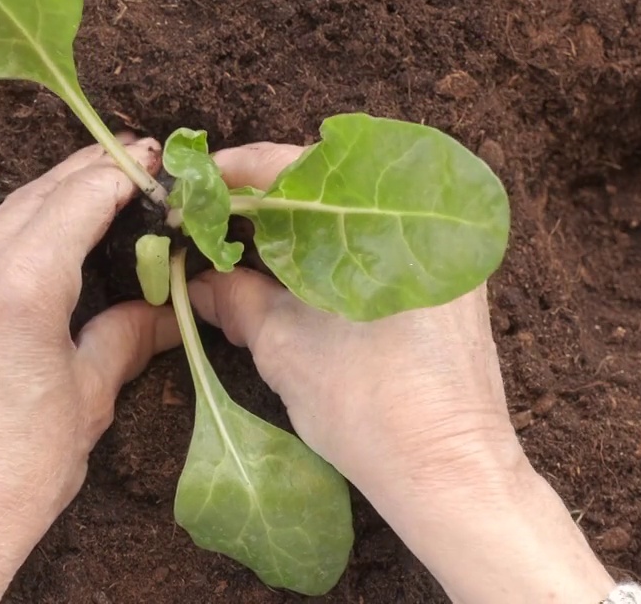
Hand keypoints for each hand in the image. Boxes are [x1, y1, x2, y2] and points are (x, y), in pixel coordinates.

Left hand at [0, 62, 176, 602]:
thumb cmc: (16, 478)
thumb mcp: (86, 405)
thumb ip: (119, 340)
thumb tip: (159, 310)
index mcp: (25, 292)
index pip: (80, 205)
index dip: (120, 175)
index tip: (149, 160)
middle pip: (25, 196)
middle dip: (76, 166)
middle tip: (112, 147)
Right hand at [189, 143, 615, 603]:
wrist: (449, 474)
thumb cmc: (370, 409)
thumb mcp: (284, 346)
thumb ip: (236, 298)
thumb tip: (199, 279)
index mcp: (386, 216)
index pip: (294, 166)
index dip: (233, 174)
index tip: (191, 187)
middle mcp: (425, 218)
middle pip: (327, 184)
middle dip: (262, 198)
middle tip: (210, 215)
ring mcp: (442, 251)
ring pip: (353, 215)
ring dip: (297, 225)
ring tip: (242, 244)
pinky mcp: (448, 284)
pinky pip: (379, 244)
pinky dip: (333, 252)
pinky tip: (292, 272)